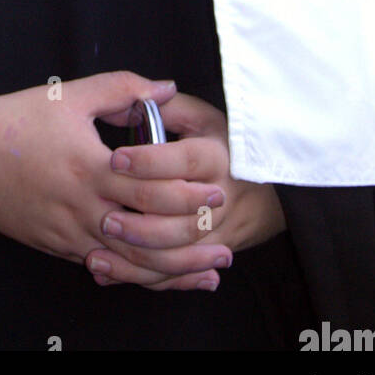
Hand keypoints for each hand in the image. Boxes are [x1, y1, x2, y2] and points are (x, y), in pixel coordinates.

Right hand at [0, 71, 226, 267]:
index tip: (216, 189)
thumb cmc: (16, 120)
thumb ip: (122, 88)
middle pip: (147, 232)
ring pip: (129, 261)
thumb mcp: (69, 95)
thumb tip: (166, 88)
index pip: (150, 188)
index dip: (187, 192)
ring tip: (209, 271)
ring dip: (173, 270)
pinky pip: (103, 268)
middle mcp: (81, 207)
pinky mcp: (56, 247)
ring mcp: (68, 233)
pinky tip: (160, 278)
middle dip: (190, 236)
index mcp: (89, 167)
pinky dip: (136, 276)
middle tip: (222, 233)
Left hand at [85, 93, 286, 290]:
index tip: (115, 159)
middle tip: (104, 214)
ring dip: (139, 252)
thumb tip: (135, 98)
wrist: (272, 188)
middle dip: (141, 218)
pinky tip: (106, 270)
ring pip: (179, 251)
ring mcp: (218, 231)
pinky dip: (141, 276)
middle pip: (182, 216)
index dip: (150, 161)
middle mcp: (221, 198)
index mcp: (218, 157)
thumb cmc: (225, 144)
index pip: (185, 161)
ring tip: (102, 243)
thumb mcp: (202, 117)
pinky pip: (175, 273)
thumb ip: (167, 107)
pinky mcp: (208, 255)